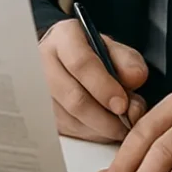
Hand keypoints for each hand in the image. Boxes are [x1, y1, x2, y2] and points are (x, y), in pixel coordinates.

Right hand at [40, 19, 148, 142]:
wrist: (69, 60)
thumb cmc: (92, 55)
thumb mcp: (114, 50)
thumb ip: (128, 62)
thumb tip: (134, 78)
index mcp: (64, 37)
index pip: (80, 63)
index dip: (104, 87)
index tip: (122, 104)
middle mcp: (44, 61)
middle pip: (73, 97)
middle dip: (104, 117)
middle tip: (125, 123)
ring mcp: (38, 88)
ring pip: (69, 119)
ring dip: (99, 129)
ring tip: (119, 125)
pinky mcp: (40, 112)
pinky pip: (67, 131)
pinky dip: (90, 134)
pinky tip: (103, 128)